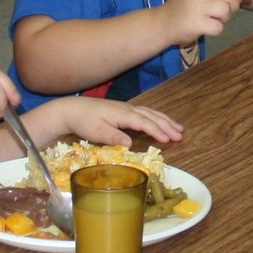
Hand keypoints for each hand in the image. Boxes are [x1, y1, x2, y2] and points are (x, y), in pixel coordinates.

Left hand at [33, 97, 186, 148]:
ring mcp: (126, 108)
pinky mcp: (124, 111)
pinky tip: (162, 122)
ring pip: (151, 113)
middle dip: (167, 125)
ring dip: (165, 120)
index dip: (157, 131)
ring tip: (179, 129)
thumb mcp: (96, 131)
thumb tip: (129, 144)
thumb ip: (113, 137)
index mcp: (123, 114)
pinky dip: (157, 118)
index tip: (169, 139)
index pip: (144, 122)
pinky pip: (146, 113)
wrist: (71, 109)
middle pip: (152, 116)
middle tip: (181, 135)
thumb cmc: (83, 121)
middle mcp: (128, 109)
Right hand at [162, 0, 249, 41]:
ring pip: (225, 10)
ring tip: (214, 20)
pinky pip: (218, 27)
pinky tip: (207, 29)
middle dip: (232, 6)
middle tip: (224, 13)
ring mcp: (198, 8)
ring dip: (224, 18)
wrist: (161, 24)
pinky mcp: (196, 24)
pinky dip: (216, 30)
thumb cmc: (181, 9)